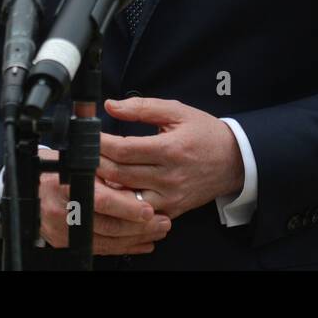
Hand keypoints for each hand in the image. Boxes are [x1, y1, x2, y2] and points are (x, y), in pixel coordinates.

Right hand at [36, 148, 172, 253]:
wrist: (29, 187)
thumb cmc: (57, 166)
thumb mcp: (76, 154)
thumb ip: (97, 157)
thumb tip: (121, 152)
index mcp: (66, 183)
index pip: (101, 200)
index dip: (127, 207)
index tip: (148, 209)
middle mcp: (62, 209)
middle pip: (106, 225)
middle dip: (138, 226)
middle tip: (162, 222)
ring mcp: (61, 229)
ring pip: (105, 240)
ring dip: (135, 238)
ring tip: (157, 231)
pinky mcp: (63, 242)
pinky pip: (97, 248)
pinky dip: (122, 247)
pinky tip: (140, 243)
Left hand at [97, 97, 244, 220]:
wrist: (233, 160)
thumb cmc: (204, 133)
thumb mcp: (177, 111)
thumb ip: (142, 107)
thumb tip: (111, 106)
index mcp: (170, 149)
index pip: (124, 150)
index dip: (100, 144)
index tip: (88, 137)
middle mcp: (169, 176)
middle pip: (119, 174)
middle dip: (96, 164)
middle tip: (84, 155)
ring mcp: (170, 197)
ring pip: (125, 198)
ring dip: (105, 187)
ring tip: (92, 174)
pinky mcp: (171, 211)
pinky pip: (139, 212)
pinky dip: (123, 203)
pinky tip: (113, 191)